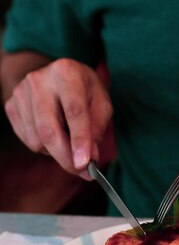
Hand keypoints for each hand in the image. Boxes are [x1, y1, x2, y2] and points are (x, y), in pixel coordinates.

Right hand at [4, 58, 112, 178]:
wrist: (55, 75)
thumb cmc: (83, 90)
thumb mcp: (101, 102)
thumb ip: (97, 129)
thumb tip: (89, 157)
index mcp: (67, 73)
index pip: (74, 112)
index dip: (80, 141)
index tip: (84, 164)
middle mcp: (39, 81)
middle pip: (49, 131)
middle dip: (66, 158)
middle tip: (81, 172)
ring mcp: (21, 93)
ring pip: (38, 140)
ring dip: (56, 151)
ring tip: (68, 138)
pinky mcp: (11, 106)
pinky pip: (28, 140)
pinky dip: (44, 146)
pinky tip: (54, 132)